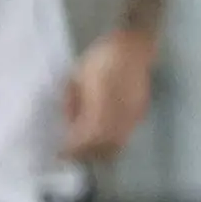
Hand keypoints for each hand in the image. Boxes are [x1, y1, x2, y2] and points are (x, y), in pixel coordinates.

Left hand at [62, 26, 157, 161]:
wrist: (134, 46)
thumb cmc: (101, 58)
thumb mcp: (77, 77)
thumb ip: (72, 103)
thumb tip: (69, 123)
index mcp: (101, 105)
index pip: (87, 138)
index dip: (73, 149)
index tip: (60, 153)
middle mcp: (120, 115)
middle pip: (104, 148)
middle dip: (87, 155)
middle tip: (72, 154)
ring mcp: (133, 116)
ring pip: (117, 145)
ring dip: (101, 151)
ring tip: (87, 148)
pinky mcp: (140, 114)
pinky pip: (126, 136)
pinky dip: (112, 142)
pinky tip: (103, 136)